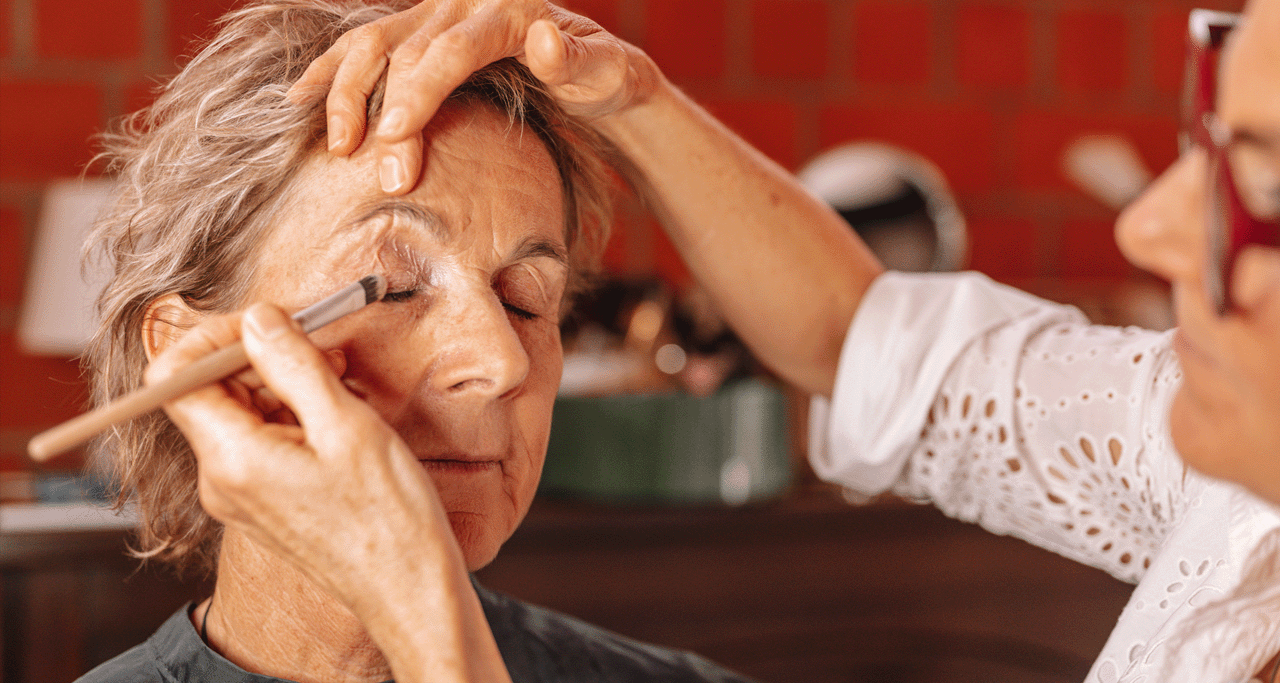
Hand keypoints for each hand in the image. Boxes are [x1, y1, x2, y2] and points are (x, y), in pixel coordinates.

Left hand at [146, 303, 463, 607]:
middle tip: (322, 347)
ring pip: (240, 411)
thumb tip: (259, 319)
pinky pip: (261, 439)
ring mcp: (239, 493)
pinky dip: (294, 414)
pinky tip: (339, 415)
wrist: (407, 590)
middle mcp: (221, 478)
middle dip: (260, 356)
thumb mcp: (347, 426)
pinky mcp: (262, 500)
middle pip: (209, 390)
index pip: (175, 375)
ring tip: (342, 384)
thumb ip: (294, 365)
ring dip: (284, 384)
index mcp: (232, 458)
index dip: (215, 336)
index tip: (269, 323)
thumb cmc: (387, 518)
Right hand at [287, 0, 655, 193]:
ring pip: (373, 43)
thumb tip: (545, 40)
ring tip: (337, 146)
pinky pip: (364, 44)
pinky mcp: (419, 30)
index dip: (419, 92)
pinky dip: (331, 71)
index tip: (395, 137)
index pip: (450, 49)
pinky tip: (300, 100)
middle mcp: (462, 4)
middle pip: (404, 51)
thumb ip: (578, 60)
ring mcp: (435, 13)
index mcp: (506, 9)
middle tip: (383, 174)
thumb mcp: (607, 70)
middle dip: (384, 113)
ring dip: (346, 92)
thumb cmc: (602, 73)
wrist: (596, 65)